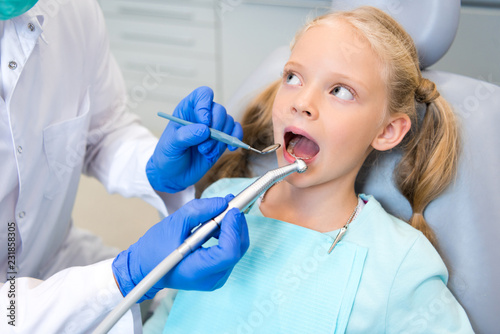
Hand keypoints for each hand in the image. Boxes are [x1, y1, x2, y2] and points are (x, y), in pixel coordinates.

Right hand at [112, 196, 248, 301]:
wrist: (144, 268)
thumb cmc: (154, 249)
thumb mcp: (173, 223)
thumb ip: (199, 211)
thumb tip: (223, 202)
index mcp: (197, 270)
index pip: (228, 252)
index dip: (233, 228)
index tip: (231, 209)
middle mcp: (211, 279)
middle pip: (237, 249)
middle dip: (236, 224)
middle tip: (231, 203)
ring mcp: (216, 277)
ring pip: (237, 249)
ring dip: (233, 227)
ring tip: (222, 211)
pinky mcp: (217, 272)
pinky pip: (230, 251)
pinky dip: (228, 234)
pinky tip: (218, 223)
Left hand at [146, 86, 242, 192]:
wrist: (174, 175)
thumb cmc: (168, 156)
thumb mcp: (171, 145)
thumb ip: (186, 136)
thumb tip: (205, 130)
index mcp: (188, 110)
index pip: (203, 95)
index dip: (206, 106)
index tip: (203, 123)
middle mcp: (203, 116)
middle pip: (219, 110)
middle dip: (215, 128)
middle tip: (202, 146)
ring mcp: (214, 128)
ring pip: (228, 122)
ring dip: (220, 140)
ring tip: (205, 152)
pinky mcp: (222, 140)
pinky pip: (235, 132)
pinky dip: (235, 140)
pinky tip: (229, 149)